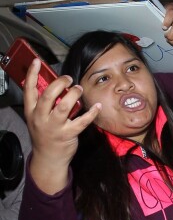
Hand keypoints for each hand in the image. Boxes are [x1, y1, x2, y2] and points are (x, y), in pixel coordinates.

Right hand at [24, 58, 99, 192]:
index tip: (36, 61)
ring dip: (74, 95)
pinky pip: (82, 122)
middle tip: (68, 79)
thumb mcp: (37, 118)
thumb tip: (56, 84)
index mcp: (31, 112)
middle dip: (60, 84)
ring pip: (64, 107)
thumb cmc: (44, 134)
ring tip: (79, 89)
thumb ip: (43, 103)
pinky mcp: (68, 135)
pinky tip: (97, 106)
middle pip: (49, 96)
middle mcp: (41, 118)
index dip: (32, 74)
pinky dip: (91, 113)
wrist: (48, 158)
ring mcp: (55, 127)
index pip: (29, 90)